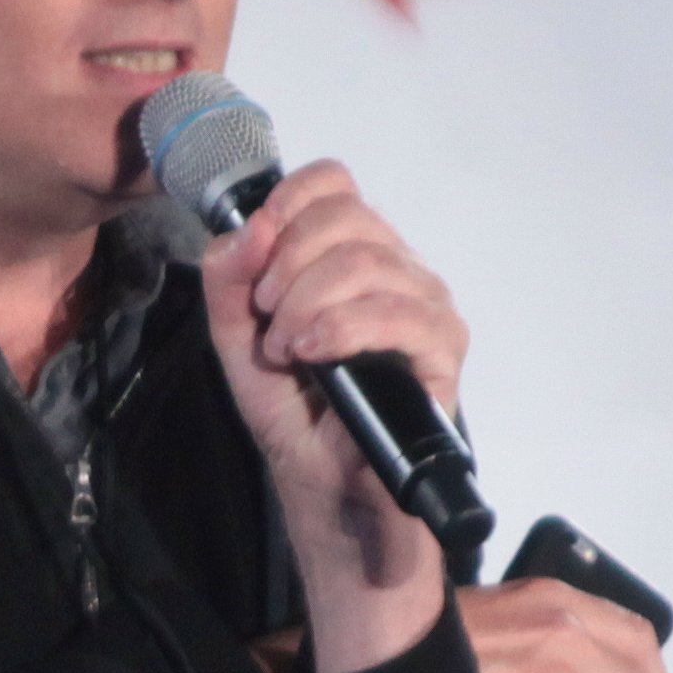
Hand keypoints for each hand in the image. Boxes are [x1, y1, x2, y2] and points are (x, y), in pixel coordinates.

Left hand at [201, 160, 468, 672]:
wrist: (325, 490)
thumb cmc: (291, 412)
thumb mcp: (235, 340)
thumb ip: (228, 279)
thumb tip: (247, 226)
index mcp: (348, 255)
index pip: (334, 183)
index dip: (290, 201)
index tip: (258, 246)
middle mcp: (395, 270)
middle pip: (347, 216)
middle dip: (288, 263)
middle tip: (266, 317)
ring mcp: (425, 307)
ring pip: (369, 260)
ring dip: (307, 301)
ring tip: (286, 349)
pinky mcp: (443, 352)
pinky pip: (398, 313)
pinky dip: (340, 329)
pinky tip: (311, 355)